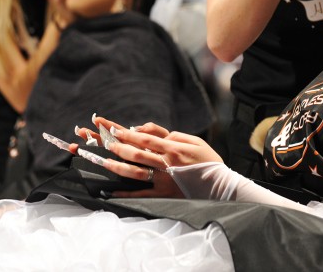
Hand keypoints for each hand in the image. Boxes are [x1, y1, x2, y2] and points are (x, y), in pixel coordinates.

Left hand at [73, 116, 221, 197]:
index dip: (128, 133)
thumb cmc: (209, 161)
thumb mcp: (196, 142)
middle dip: (118, 146)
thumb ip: (176, 135)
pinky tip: (110, 190)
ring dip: (117, 166)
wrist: (221, 186)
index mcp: (173, 148)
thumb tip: (159, 133)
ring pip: (136, 172)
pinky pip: (141, 194)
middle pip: (137, 153)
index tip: (113, 128)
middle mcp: (166, 163)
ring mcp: (164, 179)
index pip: (146, 138)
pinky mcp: (164, 194)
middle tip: (102, 141)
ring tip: (101, 161)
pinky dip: (125, 192)